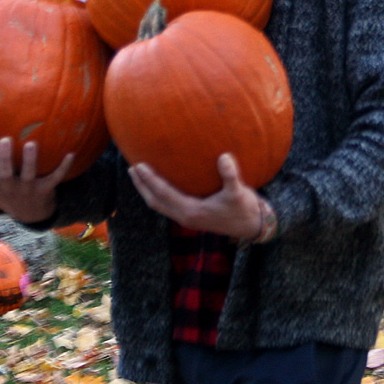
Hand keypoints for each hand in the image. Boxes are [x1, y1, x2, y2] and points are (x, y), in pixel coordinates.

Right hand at [0, 137, 73, 223]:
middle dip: (4, 159)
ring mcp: (27, 189)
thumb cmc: (2, 194)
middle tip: (4, 140)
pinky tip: (71, 153)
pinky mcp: (46, 189)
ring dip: (30, 160)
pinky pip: (55, 178)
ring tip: (31, 144)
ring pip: (29, 175)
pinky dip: (63, 167)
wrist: (30, 214)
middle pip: (4, 174)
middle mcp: (9, 188)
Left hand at [128, 152, 276, 243]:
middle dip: (142, 186)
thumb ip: (230, 175)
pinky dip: (158, 195)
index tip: (139, 166)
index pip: (164, 194)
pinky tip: (159, 183)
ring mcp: (187, 219)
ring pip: (159, 205)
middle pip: (155, 202)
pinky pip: (167, 206)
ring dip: (147, 191)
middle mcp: (185, 217)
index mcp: (192, 212)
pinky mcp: (191, 217)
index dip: (150, 180)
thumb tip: (224, 157)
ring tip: (138, 175)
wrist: (252, 226)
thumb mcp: (238, 192)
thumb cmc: (245, 208)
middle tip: (131, 168)